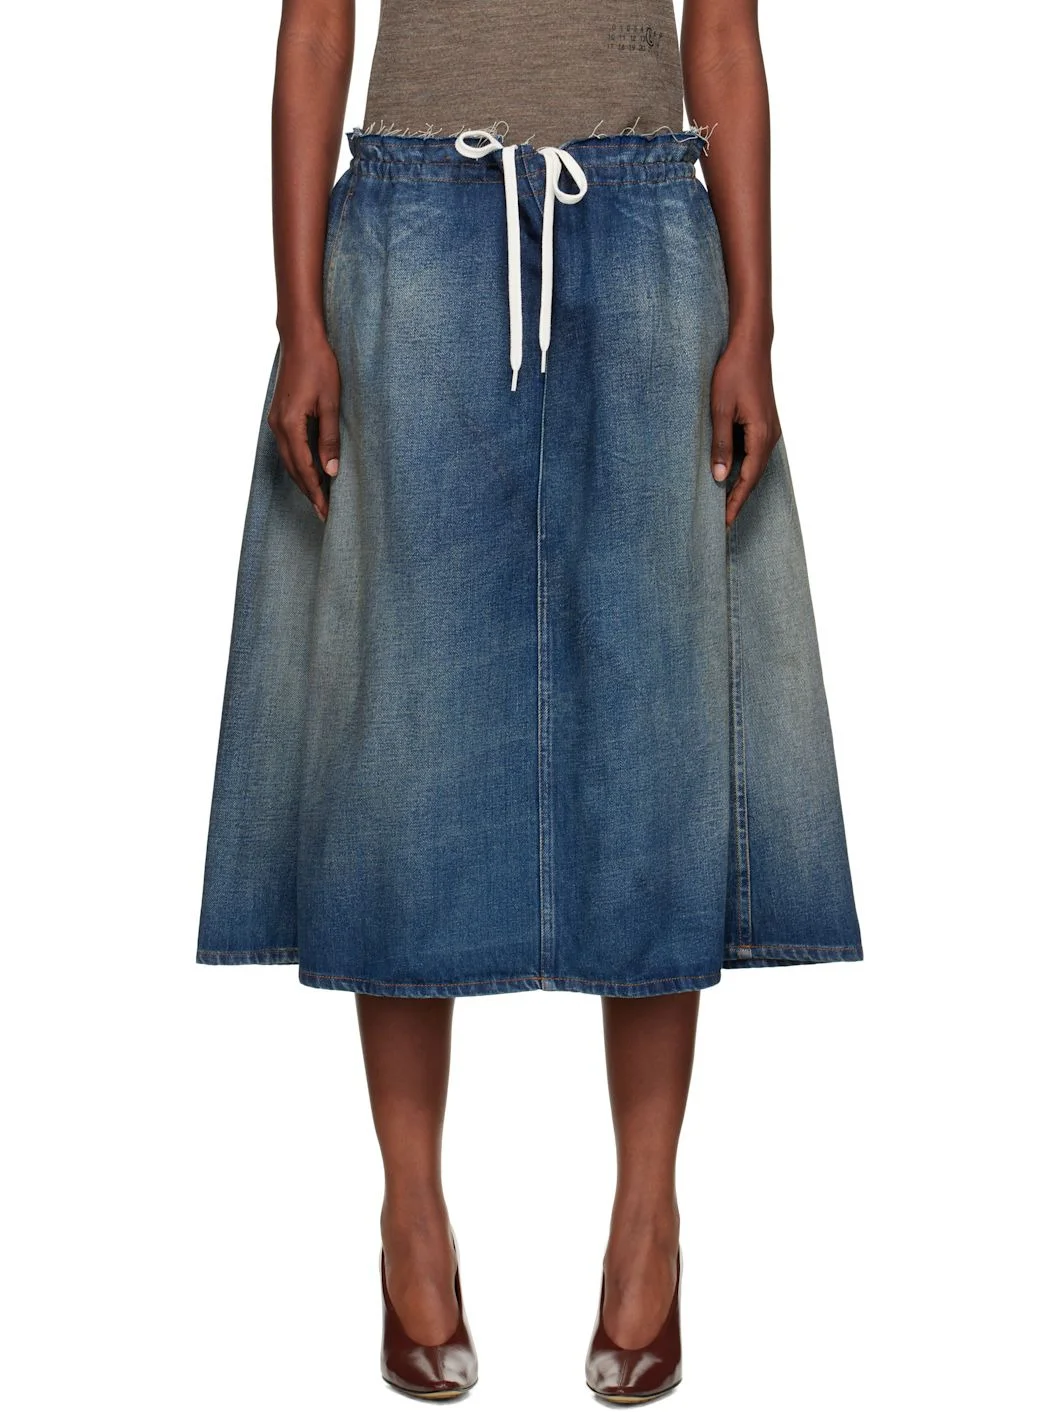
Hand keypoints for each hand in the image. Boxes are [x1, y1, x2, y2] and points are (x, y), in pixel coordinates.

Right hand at [266, 327, 341, 521]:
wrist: (300, 340)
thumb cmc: (320, 366)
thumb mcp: (331, 403)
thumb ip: (330, 438)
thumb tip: (332, 471)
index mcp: (290, 424)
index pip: (304, 468)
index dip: (316, 492)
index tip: (326, 511)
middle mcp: (278, 426)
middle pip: (292, 469)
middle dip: (308, 492)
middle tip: (323, 513)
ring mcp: (275, 421)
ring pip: (288, 460)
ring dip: (303, 479)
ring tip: (319, 497)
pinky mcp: (279, 416)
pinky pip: (287, 448)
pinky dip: (298, 463)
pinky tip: (310, 470)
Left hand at [709, 332, 781, 526]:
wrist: (750, 345)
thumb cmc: (734, 373)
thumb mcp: (720, 410)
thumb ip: (721, 445)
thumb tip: (720, 477)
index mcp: (761, 435)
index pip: (748, 479)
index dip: (735, 502)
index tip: (725, 523)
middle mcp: (770, 435)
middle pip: (754, 476)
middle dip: (738, 499)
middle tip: (722, 522)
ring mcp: (769, 429)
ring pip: (754, 465)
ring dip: (740, 484)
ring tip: (724, 503)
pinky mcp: (764, 423)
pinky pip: (754, 452)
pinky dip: (743, 467)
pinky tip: (730, 474)